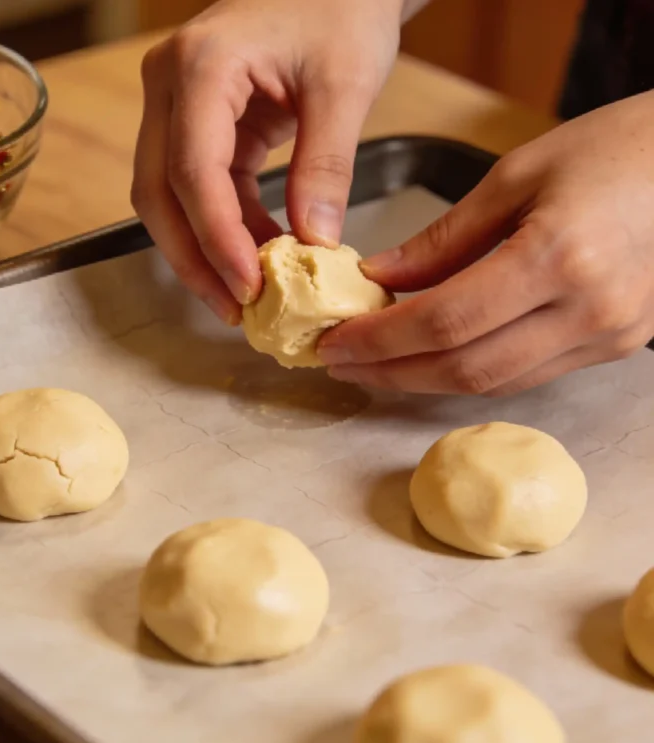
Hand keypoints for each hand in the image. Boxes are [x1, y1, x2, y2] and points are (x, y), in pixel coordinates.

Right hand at [131, 0, 405, 323]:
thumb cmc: (340, 9)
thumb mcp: (345, 84)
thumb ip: (327, 164)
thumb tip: (315, 243)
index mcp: (201, 65)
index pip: (192, 169)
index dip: (216, 237)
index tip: (249, 287)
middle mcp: (168, 84)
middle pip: (156, 191)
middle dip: (193, 258)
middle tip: (236, 310)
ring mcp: (172, 103)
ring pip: (164, 196)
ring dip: (201, 250)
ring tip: (247, 295)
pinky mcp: (191, 123)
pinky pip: (194, 187)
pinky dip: (222, 226)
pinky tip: (257, 255)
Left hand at [318, 91, 653, 394]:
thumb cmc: (613, 150)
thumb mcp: (517, 175)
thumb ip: (444, 238)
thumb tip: (379, 277)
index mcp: (558, 257)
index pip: (445, 321)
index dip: (380, 341)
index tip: (334, 342)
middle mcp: (589, 310)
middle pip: (466, 368)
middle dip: (392, 372)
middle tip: (341, 364)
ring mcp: (609, 335)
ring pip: (496, 383)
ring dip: (426, 380)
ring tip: (376, 364)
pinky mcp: (617, 346)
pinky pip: (527, 374)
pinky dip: (471, 371)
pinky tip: (433, 357)